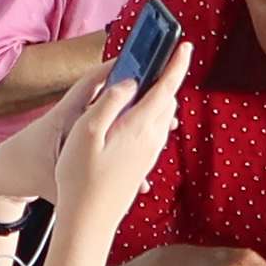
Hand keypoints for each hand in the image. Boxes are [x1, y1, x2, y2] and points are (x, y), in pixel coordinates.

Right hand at [58, 45, 195, 243]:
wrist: (88, 220)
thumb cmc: (80, 177)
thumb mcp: (86, 131)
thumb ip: (109, 100)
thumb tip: (129, 81)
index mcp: (139, 126)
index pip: (167, 87)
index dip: (177, 63)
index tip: (185, 44)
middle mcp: (151, 139)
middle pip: (167, 100)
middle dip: (165, 77)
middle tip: (156, 59)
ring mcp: (149, 153)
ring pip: (163, 116)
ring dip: (157, 97)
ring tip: (141, 84)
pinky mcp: (143, 164)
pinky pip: (154, 130)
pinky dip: (150, 114)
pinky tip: (131, 116)